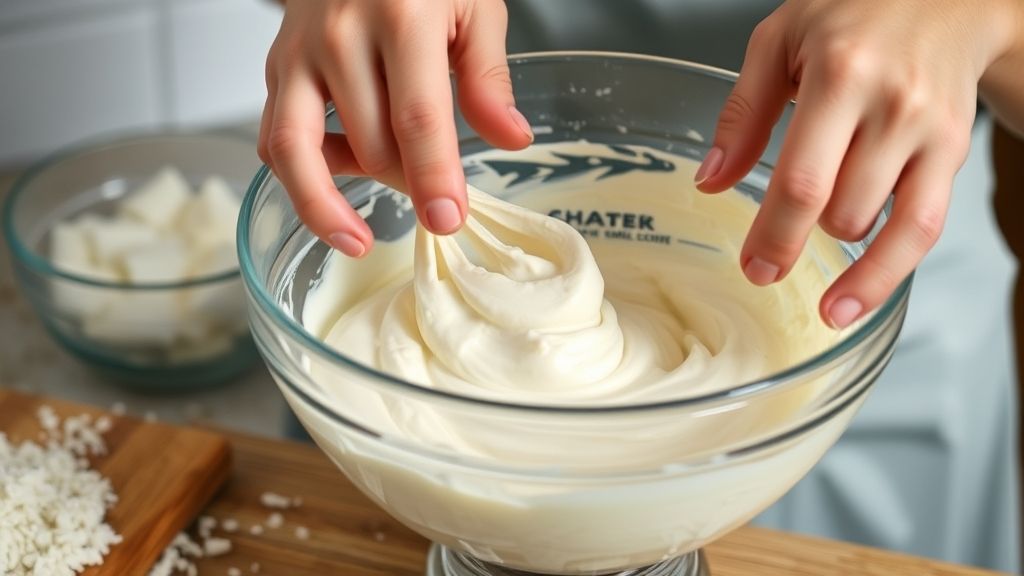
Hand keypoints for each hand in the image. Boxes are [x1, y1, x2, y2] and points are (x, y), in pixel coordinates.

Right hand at [258, 0, 533, 256]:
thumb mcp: (474, 7)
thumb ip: (489, 76)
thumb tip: (510, 138)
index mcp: (402, 17)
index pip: (418, 117)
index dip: (433, 177)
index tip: (446, 220)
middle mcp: (340, 35)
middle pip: (370, 142)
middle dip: (405, 184)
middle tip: (435, 197)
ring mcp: (299, 53)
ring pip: (298, 150)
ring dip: (327, 205)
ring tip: (355, 240)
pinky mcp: (275, 68)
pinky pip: (273, 138)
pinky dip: (296, 175)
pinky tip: (330, 187)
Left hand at [696, 0, 1022, 327]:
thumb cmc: (854, 12)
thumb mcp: (778, 41)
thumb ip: (742, 114)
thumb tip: (710, 180)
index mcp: (840, 76)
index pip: (803, 180)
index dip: (774, 236)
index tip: (753, 269)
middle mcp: (892, 107)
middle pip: (840, 211)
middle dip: (796, 242)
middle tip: (765, 262)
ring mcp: (930, 133)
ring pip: (879, 227)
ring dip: (839, 247)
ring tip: (816, 253)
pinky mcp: (953, 152)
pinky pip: (926, 228)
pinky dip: (889, 270)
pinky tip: (856, 297)